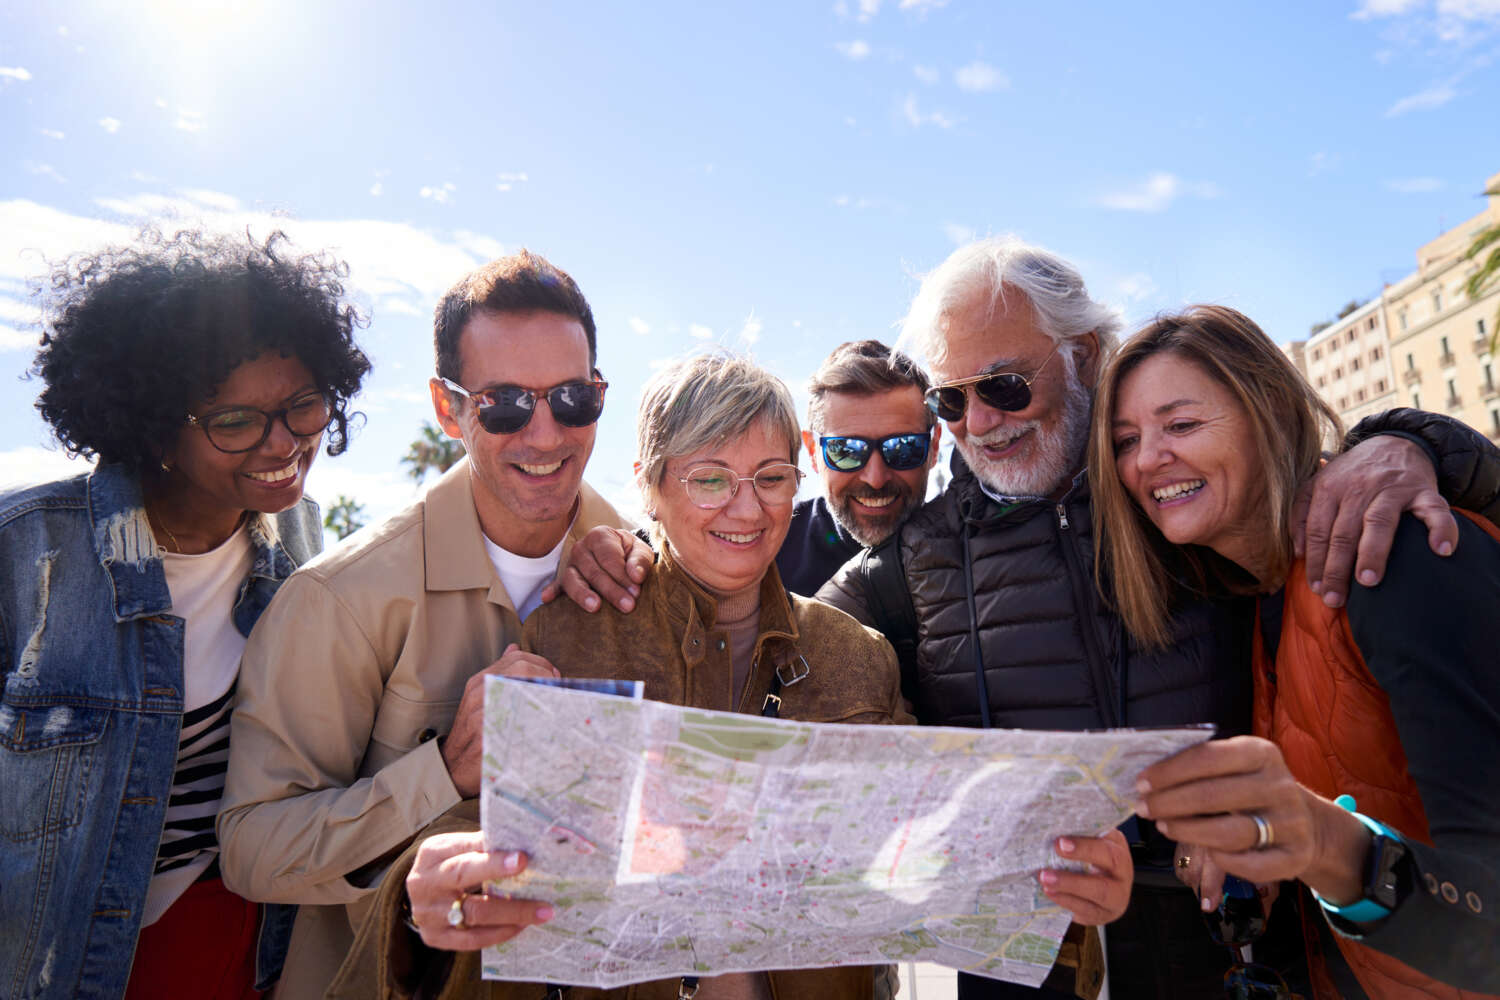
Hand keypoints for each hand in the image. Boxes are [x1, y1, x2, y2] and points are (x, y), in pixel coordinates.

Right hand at [405, 831, 552, 949]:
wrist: (423, 890)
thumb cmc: (449, 862)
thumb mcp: (458, 846)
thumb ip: (482, 845)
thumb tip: (522, 844)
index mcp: (432, 855)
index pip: (465, 855)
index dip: (493, 860)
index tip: (522, 860)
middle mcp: (424, 885)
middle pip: (469, 890)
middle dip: (506, 891)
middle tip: (541, 901)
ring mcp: (428, 914)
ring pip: (474, 916)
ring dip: (511, 916)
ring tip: (540, 914)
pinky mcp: (435, 937)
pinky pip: (470, 940)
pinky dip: (498, 933)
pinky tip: (520, 926)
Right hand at [441, 644, 558, 796]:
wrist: (453, 767)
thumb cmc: (473, 733)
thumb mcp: (481, 698)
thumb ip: (500, 674)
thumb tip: (514, 648)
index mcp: (479, 681)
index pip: (517, 658)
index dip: (542, 664)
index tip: (555, 676)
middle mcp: (479, 692)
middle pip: (522, 668)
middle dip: (547, 676)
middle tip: (559, 690)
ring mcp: (482, 711)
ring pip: (524, 688)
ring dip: (546, 693)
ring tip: (555, 704)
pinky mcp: (487, 733)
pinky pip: (520, 716)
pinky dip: (538, 716)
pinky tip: (545, 723)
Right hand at [539, 526, 650, 612]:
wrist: (617, 553)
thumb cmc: (629, 553)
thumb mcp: (640, 551)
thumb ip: (640, 561)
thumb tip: (636, 576)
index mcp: (599, 536)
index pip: (610, 559)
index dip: (623, 576)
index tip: (636, 592)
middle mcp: (581, 548)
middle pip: (594, 572)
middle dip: (611, 590)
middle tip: (627, 606)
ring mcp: (570, 564)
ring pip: (573, 580)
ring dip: (584, 594)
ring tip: (595, 607)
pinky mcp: (563, 579)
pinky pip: (556, 585)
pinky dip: (552, 591)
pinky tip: (547, 599)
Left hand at [1038, 829, 1132, 924]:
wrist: (1098, 894)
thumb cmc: (1086, 861)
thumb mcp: (1086, 844)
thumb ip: (1074, 835)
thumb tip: (1048, 825)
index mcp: (1117, 846)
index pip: (1106, 840)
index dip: (1085, 843)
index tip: (1061, 841)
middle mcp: (1122, 871)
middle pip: (1109, 860)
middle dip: (1082, 854)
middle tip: (1053, 854)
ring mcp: (1117, 896)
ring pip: (1100, 890)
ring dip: (1068, 884)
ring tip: (1044, 878)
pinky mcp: (1103, 914)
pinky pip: (1087, 909)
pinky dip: (1066, 900)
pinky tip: (1049, 892)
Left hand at [1136, 737, 1367, 904]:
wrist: (1308, 824)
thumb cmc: (1252, 791)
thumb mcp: (1236, 767)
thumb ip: (1202, 769)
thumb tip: (1147, 779)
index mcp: (1261, 753)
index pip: (1208, 757)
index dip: (1169, 771)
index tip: (1141, 782)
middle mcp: (1280, 785)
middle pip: (1213, 795)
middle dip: (1169, 802)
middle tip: (1143, 808)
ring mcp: (1291, 822)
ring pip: (1230, 832)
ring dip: (1188, 831)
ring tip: (1163, 826)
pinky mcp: (1295, 856)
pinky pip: (1251, 865)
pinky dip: (1223, 860)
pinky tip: (1206, 852)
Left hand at [1293, 436, 1456, 607]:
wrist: (1394, 443)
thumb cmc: (1353, 474)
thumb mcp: (1319, 485)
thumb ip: (1301, 514)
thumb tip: (1297, 552)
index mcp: (1330, 488)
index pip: (1318, 530)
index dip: (1315, 562)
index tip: (1316, 589)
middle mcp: (1359, 487)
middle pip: (1344, 532)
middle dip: (1337, 568)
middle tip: (1335, 598)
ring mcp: (1392, 489)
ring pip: (1379, 522)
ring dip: (1372, 553)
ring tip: (1368, 581)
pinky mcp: (1424, 490)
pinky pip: (1435, 510)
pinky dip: (1441, 529)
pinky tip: (1441, 550)